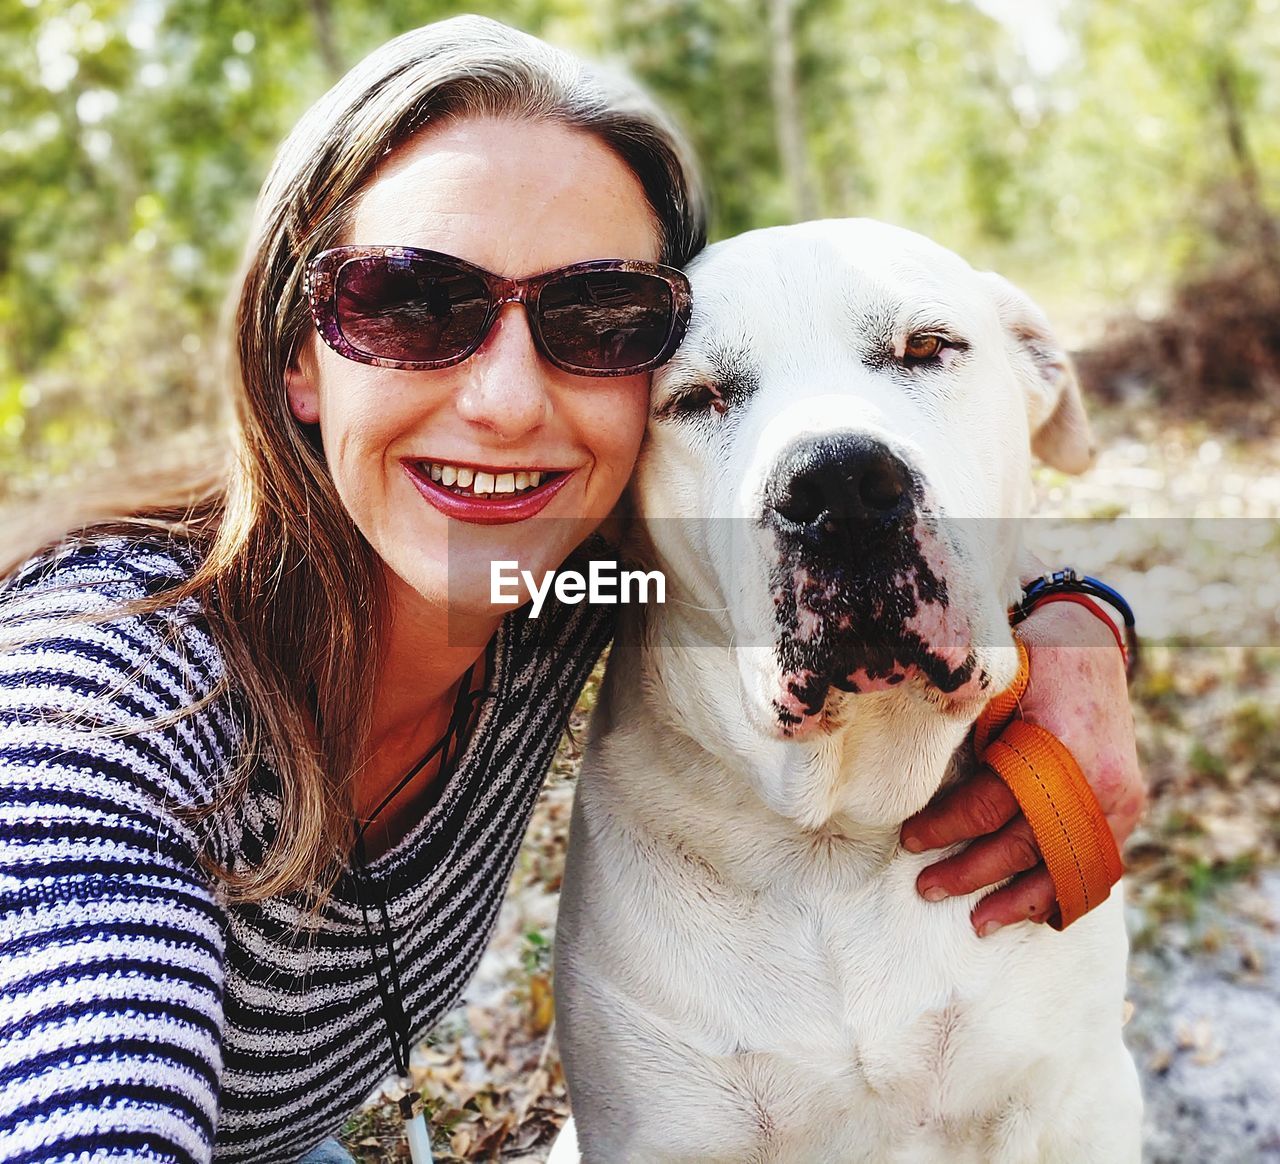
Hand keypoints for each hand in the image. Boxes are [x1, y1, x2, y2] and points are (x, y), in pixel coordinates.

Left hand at [900, 601, 1145, 934]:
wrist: (1089, 639)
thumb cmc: (1028, 659)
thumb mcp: (992, 684)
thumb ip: (964, 730)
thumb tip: (907, 777)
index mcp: (1055, 744)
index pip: (990, 805)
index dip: (947, 827)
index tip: (909, 842)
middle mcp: (1094, 779)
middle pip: (1026, 845)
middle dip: (973, 873)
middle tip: (927, 888)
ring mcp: (1119, 797)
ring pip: (1067, 868)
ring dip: (1020, 900)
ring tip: (979, 922)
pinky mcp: (1128, 804)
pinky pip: (1099, 863)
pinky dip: (1066, 890)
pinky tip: (1038, 913)